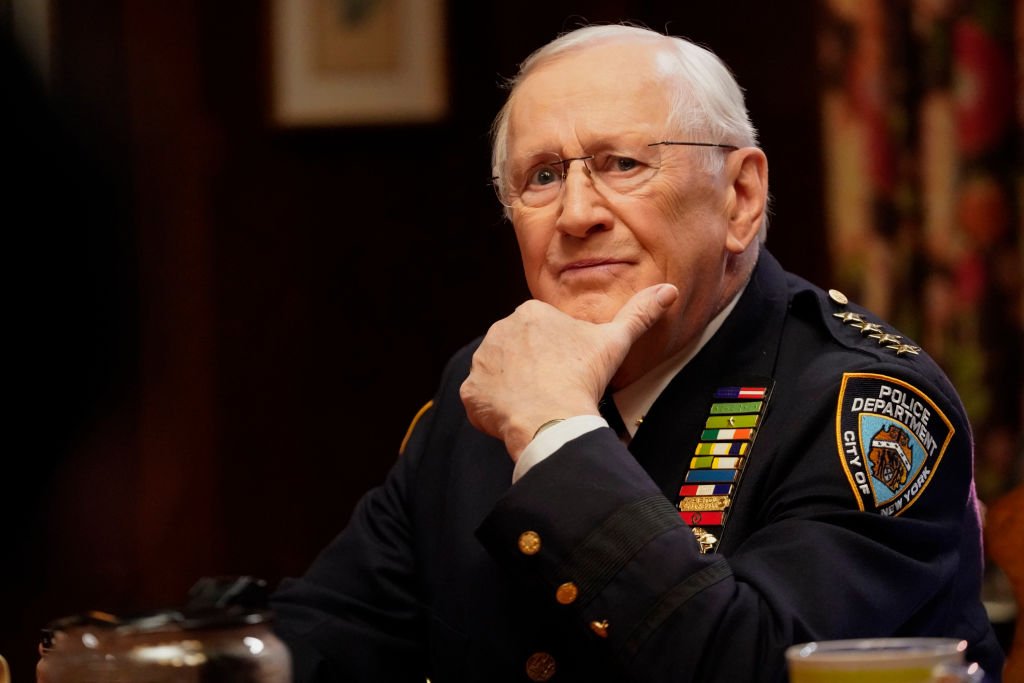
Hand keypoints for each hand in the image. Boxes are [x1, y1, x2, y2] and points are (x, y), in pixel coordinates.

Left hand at [459, 283, 678, 458]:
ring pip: (499, 375)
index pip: (542, 333)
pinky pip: (481, 400)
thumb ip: (639, 312)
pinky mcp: (470, 392)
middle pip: (518, 352)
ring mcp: (481, 362)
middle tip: (555, 388)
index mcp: (530, 313)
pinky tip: (517, 417)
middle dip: (533, 369)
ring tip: (538, 403)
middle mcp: (498, 331)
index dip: (558, 355)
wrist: (552, 418)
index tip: (568, 371)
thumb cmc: (582, 377)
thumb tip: (668, 290)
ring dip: (514, 389)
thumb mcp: (615, 341)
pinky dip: (495, 410)